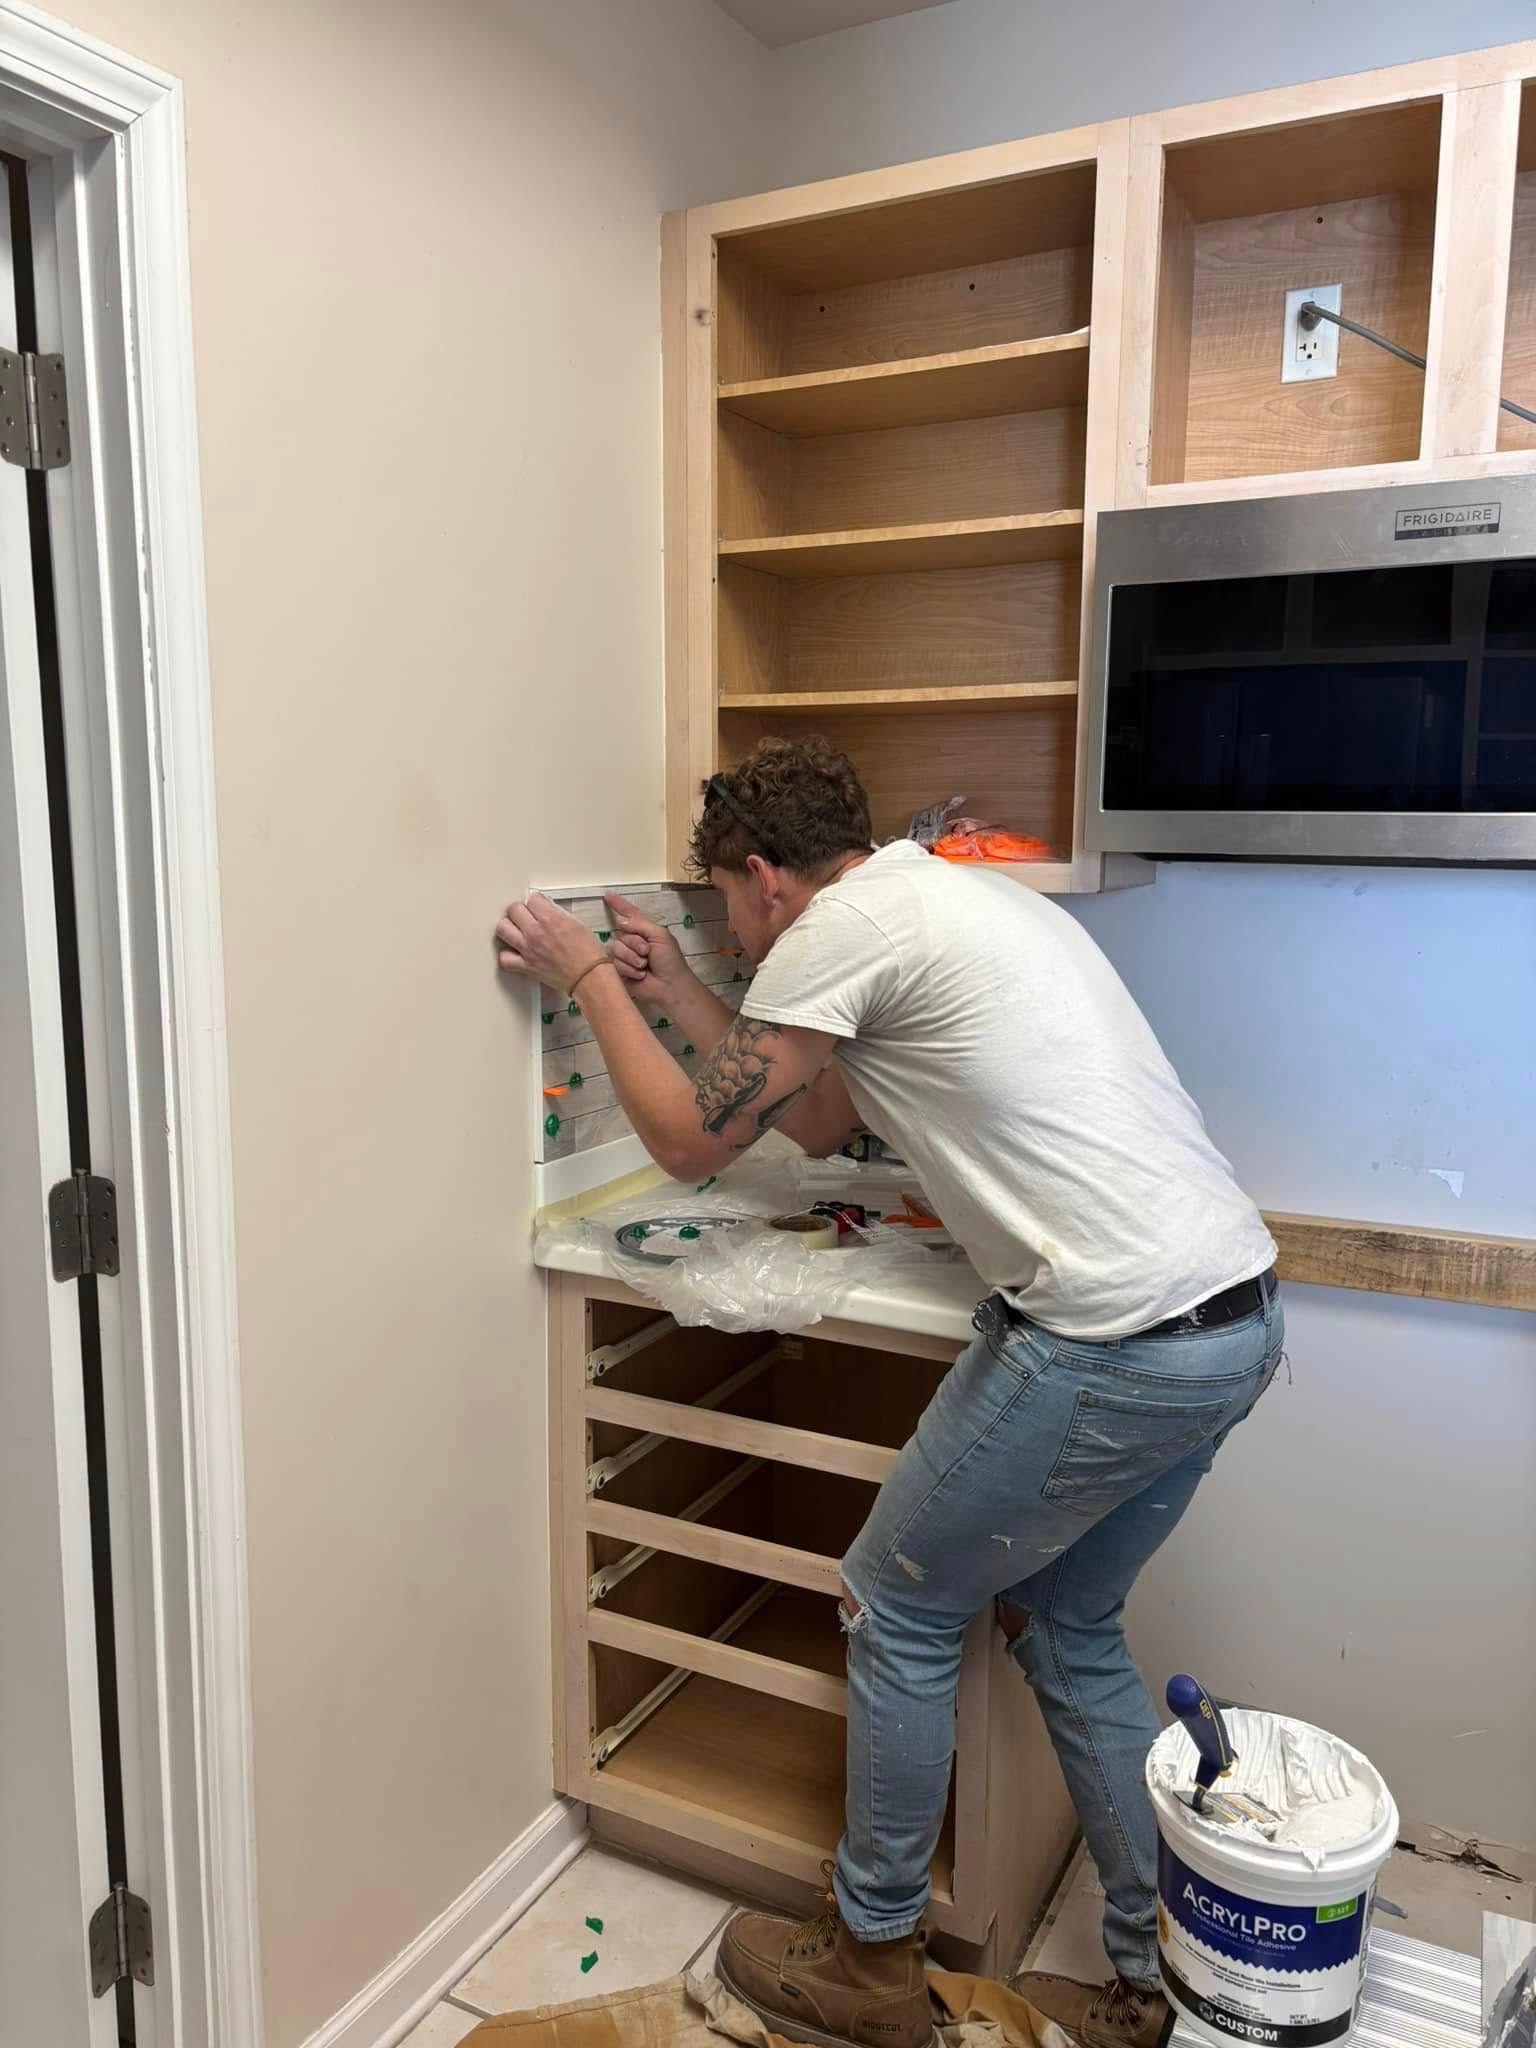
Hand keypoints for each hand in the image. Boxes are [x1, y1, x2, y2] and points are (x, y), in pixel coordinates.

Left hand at [495, 893, 606, 996]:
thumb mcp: (578, 924)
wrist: (589, 977)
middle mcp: (536, 932)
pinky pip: (505, 959)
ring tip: (515, 929)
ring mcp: (528, 949)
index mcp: (551, 919)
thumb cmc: (589, 954)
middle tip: (525, 915)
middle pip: (513, 909)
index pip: (532, 899)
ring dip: (508, 927)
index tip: (537, 905)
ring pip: (503, 929)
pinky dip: (507, 955)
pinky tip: (514, 952)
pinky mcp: (526, 966)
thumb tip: (548, 911)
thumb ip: (558, 914)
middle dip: (520, 910)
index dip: (536, 901)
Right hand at [603, 892, 692, 1007]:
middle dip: (635, 943)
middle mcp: (632, 941)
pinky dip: (629, 969)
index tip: (607, 895)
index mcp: (644, 930)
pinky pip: (615, 964)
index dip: (618, 905)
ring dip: (632, 958)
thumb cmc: (670, 960)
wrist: (670, 985)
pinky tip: (640, 975)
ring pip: (616, 949)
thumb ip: (640, 925)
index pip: (629, 914)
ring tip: (644, 965)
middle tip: (648, 953)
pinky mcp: (620, 971)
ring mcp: (625, 956)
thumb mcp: (659, 935)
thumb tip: (620, 920)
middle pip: (621, 934)